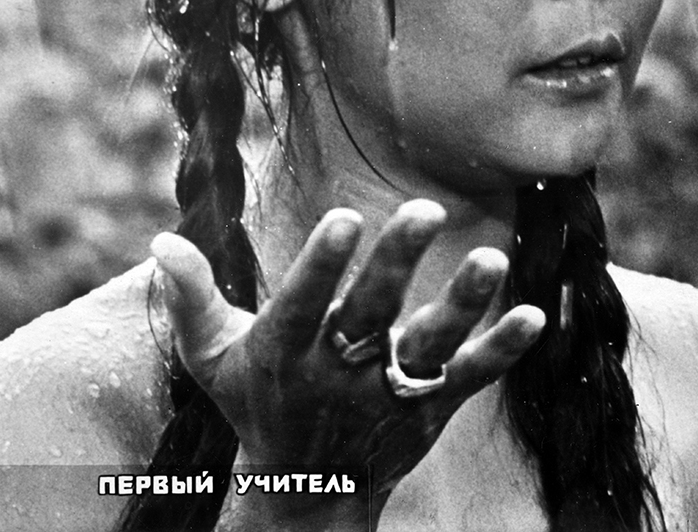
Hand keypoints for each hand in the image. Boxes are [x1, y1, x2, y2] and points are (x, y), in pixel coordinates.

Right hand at [152, 200, 544, 524]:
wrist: (304, 490)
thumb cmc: (255, 402)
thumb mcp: (213, 358)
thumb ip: (193, 299)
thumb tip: (162, 238)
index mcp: (283, 355)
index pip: (300, 308)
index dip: (320, 266)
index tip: (343, 217)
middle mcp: (338, 374)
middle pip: (370, 316)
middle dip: (394, 266)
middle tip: (426, 208)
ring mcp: (389, 393)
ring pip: (428, 348)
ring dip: (462, 305)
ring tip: (493, 258)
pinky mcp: (430, 408)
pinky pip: (469, 379)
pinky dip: (501, 351)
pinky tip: (536, 316)